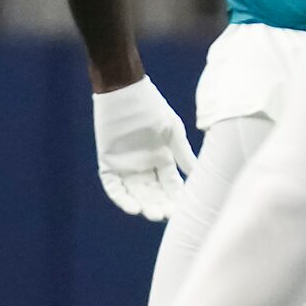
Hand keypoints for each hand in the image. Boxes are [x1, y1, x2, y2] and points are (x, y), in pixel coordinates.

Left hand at [93, 76, 194, 221]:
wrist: (125, 90)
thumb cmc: (151, 106)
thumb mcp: (172, 131)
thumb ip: (183, 154)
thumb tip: (197, 175)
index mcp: (161, 159)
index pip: (169, 186)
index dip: (175, 198)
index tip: (183, 209)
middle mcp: (143, 165)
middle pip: (152, 193)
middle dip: (159, 205)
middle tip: (165, 215)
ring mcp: (125, 165)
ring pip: (135, 192)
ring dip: (143, 205)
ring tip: (152, 214)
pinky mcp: (108, 161)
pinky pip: (113, 185)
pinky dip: (121, 197)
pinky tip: (133, 207)